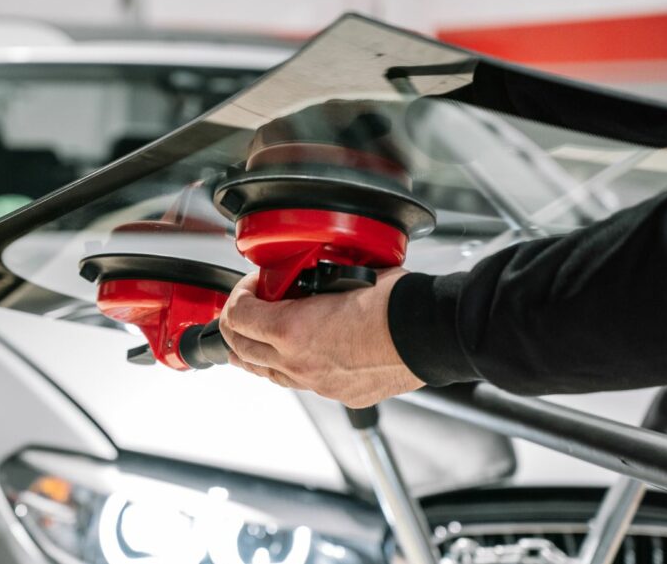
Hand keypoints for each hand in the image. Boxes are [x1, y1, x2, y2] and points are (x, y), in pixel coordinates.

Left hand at [218, 268, 424, 407]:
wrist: (429, 333)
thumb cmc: (395, 302)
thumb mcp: (341, 273)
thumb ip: (312, 278)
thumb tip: (303, 272)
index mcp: (292, 329)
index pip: (236, 317)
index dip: (237, 296)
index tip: (251, 286)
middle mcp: (298, 362)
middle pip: (242, 351)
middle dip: (236, 328)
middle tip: (245, 310)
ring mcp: (317, 383)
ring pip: (266, 374)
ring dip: (256, 353)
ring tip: (257, 337)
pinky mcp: (337, 394)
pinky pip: (299, 383)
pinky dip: (288, 367)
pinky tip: (297, 354)